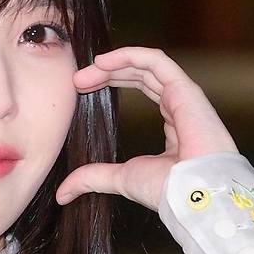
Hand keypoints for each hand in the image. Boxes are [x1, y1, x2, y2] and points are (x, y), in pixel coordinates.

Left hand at [55, 46, 238, 210]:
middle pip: (141, 74)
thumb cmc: (167, 190)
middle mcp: (180, 106)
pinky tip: (102, 62)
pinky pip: (156, 61)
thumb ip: (92, 178)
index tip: (81, 88)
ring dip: (112, 64)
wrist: (191, 198)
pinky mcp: (186, 90)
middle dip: (107, 72)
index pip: (141, 87)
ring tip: (83, 74)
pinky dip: (128, 55)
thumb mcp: (120, 179)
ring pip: (146, 64)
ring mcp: (185, 97)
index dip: (111, 81)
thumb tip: (63, 194)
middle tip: (77, 80)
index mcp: (173, 124)